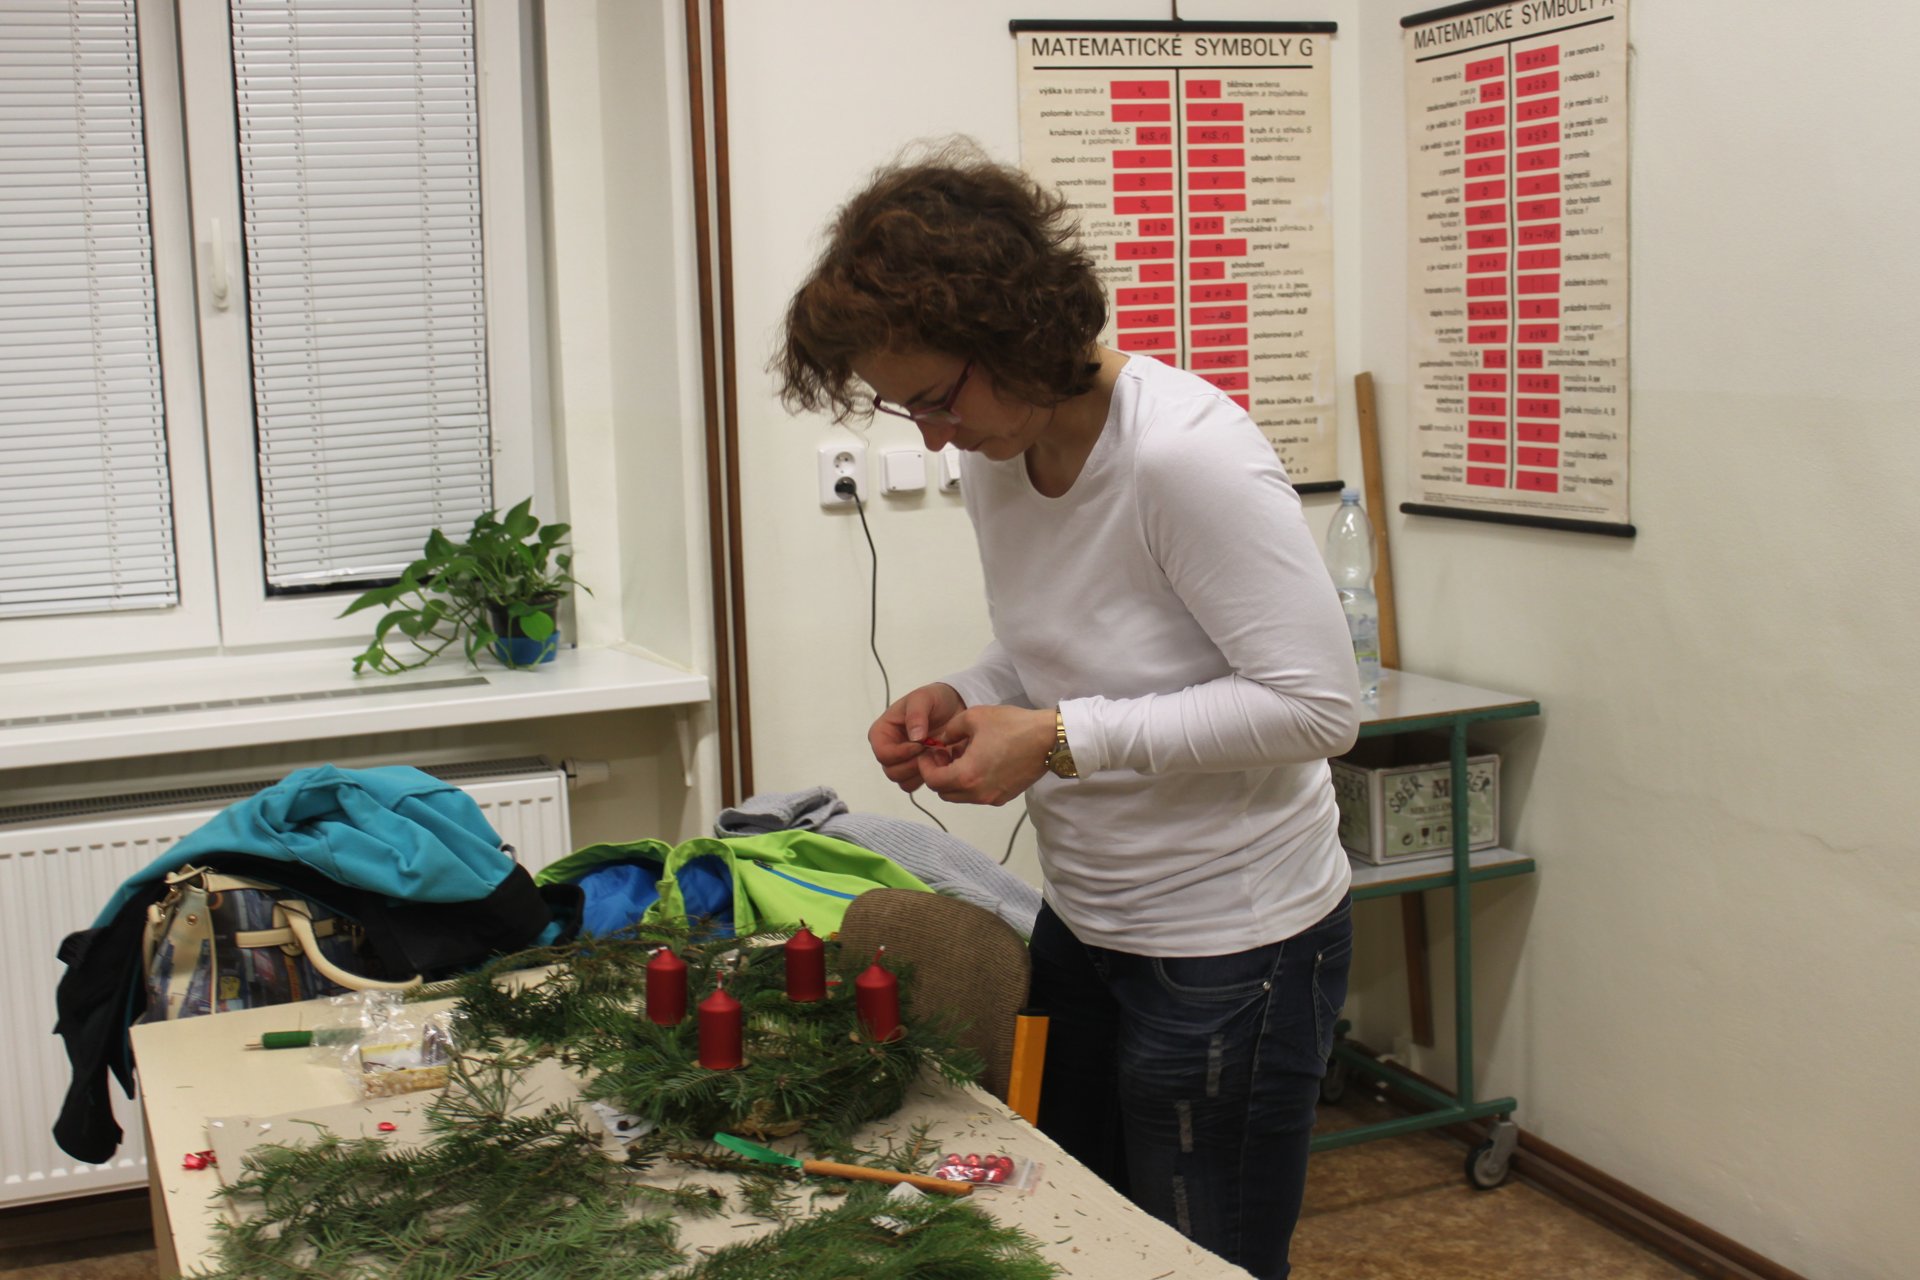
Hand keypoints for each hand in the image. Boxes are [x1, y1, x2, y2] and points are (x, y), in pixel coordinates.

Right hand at [869, 683, 966, 793]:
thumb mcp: (924, 698)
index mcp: (882, 732)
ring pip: (903, 782)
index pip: (882, 753)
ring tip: (937, 755)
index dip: (900, 753)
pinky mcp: (917, 771)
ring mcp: (902, 762)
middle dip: (913, 764)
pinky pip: (917, 784)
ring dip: (922, 772)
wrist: (955, 707)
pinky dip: (929, 778)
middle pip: (891, 771)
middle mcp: (889, 749)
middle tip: (932, 750)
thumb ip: (916, 715)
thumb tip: (914, 738)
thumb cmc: (935, 699)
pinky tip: (940, 762)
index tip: (920, 744)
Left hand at [916, 704, 1055, 806]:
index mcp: (966, 775)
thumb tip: (942, 740)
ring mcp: (992, 797)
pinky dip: (971, 783)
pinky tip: (980, 762)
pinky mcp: (1005, 797)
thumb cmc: (1011, 726)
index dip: (925, 766)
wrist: (1048, 739)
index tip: (929, 751)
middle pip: (944, 792)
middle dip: (938, 774)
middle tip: (943, 754)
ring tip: (962, 756)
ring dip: (954, 779)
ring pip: (961, 796)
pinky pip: (978, 795)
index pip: (932, 781)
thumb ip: (950, 730)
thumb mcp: (973, 717)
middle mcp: (977, 793)